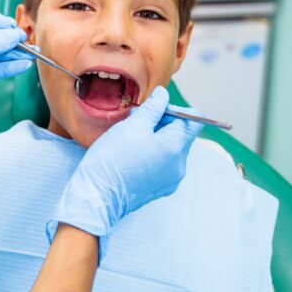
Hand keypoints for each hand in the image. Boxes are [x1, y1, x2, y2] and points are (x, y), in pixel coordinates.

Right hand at [48, 86, 203, 256]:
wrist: (97, 196)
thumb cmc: (112, 159)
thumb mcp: (132, 126)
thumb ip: (153, 108)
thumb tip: (163, 95)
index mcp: (175, 147)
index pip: (194, 119)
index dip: (176, 109)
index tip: (156, 109)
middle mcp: (180, 165)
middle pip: (182, 134)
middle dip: (163, 123)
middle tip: (137, 121)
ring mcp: (172, 179)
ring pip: (172, 149)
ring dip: (157, 138)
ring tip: (131, 139)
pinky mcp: (161, 188)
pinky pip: (164, 164)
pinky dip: (153, 154)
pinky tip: (133, 155)